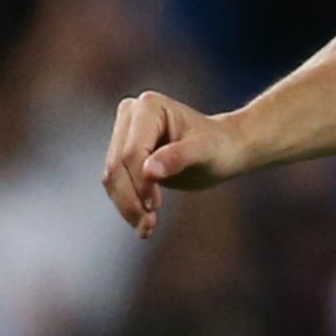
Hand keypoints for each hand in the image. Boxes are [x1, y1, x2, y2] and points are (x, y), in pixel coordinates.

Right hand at [99, 91, 247, 238]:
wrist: (223, 148)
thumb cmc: (219, 146)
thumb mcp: (206, 151)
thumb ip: (178, 157)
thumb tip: (149, 171)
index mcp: (148, 106)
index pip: (132, 152)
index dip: (140, 183)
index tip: (155, 208)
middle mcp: (130, 114)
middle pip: (117, 165)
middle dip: (130, 199)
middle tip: (148, 226)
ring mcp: (124, 132)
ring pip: (112, 176)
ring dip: (126, 206)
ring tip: (147, 228)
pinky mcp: (123, 152)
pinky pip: (116, 183)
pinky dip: (126, 205)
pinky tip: (143, 223)